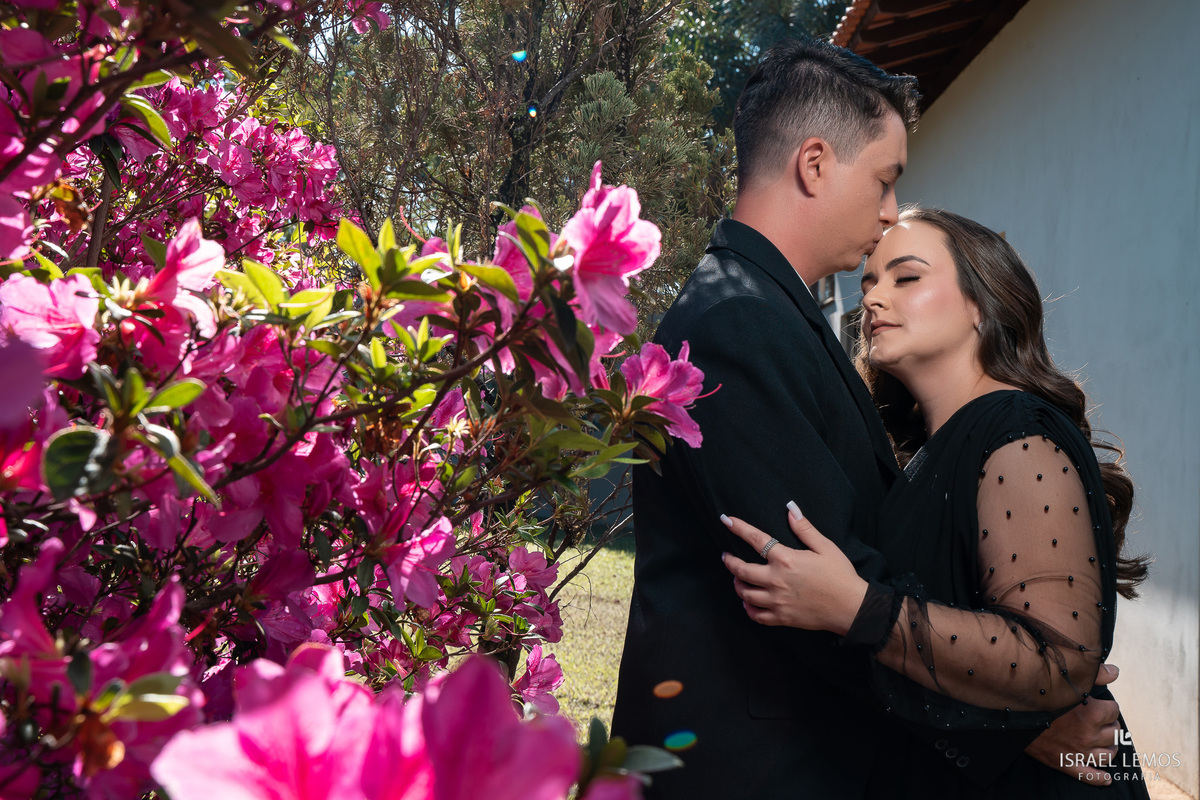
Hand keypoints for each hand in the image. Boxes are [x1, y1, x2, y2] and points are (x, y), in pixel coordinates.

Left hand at [721, 502, 867, 635]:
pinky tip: (748, 602)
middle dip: (730, 562)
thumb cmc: (840, 575)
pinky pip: (756, 615)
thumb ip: (805, 529)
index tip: (726, 520)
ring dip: (737, 584)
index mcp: (786, 560)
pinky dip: (748, 608)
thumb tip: (791, 508)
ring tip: (737, 579)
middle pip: (742, 570)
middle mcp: (776, 580)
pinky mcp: (781, 618)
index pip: (755, 539)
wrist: (851, 608)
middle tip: (727, 557)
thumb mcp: (825, 547)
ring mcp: (777, 601)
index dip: (739, 528)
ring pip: (745, 594)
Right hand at [1024, 663, 1121, 785]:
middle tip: (1099, 720)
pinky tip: (1106, 777)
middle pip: (1114, 733)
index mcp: (1091, 714)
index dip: (1106, 705)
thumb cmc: (1038, 693)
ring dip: (1109, 747)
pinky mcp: (1066, 764)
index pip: (1114, 710)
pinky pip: (1090, 776)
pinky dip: (1100, 778)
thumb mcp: (1065, 681)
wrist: (1011, 712)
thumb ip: (1094, 675)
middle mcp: (1088, 735)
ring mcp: (1078, 752)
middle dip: (1109, 725)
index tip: (1097, 703)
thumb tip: (1115, 671)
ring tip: (1103, 740)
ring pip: (1108, 754)